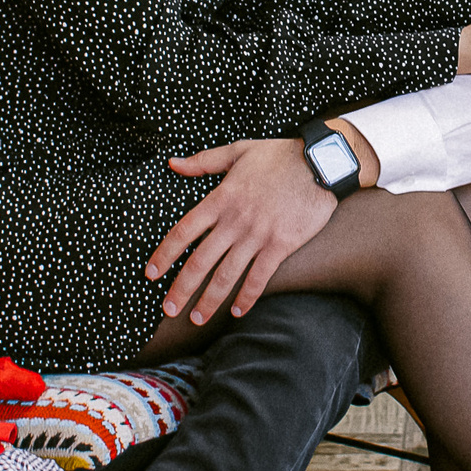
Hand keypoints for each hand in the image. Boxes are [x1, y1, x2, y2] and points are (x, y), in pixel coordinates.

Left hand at [148, 136, 343, 324]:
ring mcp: (258, 235)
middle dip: (182, 288)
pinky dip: (247, 297)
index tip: (151, 273)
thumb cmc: (279, 155)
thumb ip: (203, 161)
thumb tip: (172, 164)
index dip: (164, 255)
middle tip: (169, 309)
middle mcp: (235, 221)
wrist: (320, 162)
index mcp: (221, 199)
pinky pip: (260, 277)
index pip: (183, 232)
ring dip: (209, 300)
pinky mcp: (281, 245)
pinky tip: (238, 312)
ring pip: (227, 275)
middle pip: (200, 261)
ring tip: (197, 319)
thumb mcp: (238, 151)